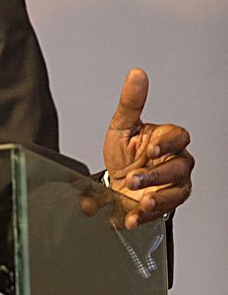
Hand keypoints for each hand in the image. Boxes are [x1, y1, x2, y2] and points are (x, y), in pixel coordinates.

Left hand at [89, 68, 193, 228]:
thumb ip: (130, 103)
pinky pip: (161, 213)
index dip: (168, 144)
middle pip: (178, 169)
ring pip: (175, 193)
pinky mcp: (162, 206)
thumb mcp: (121, 126)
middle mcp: (174, 163)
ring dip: (157, 200)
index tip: (151, 149)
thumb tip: (136, 75)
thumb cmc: (124, 153)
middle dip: (156, 176)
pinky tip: (130, 219)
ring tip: (139, 204)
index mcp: (167, 141)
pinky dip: (144, 218)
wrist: (113, 182)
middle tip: (133, 179)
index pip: (180, 138)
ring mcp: (170, 187)